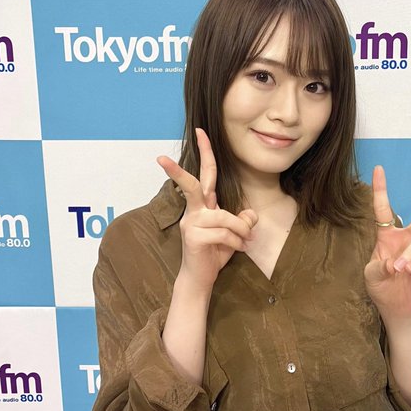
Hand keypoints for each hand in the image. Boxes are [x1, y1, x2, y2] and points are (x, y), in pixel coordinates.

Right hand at [157, 128, 257, 291]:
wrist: (200, 279)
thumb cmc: (215, 253)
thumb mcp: (235, 235)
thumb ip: (243, 221)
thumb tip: (250, 213)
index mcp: (203, 205)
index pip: (205, 174)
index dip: (205, 152)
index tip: (201, 131)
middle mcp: (194, 211)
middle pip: (192, 185)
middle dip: (177, 171)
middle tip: (160, 158)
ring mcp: (192, 224)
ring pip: (226, 217)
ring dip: (241, 231)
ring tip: (244, 242)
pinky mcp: (194, 237)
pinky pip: (225, 234)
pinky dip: (237, 242)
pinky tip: (237, 249)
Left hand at [364, 165, 410, 319]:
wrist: (393, 306)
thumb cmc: (379, 284)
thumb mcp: (371, 275)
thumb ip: (379, 267)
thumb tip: (396, 262)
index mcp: (387, 235)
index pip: (383, 209)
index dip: (381, 189)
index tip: (378, 169)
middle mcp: (406, 238)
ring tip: (400, 268)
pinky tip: (409, 272)